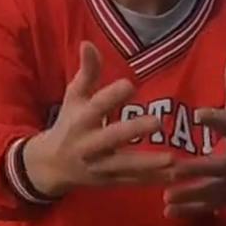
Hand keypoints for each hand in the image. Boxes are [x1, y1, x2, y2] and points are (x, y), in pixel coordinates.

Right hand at [21, 42, 173, 196]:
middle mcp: (89, 144)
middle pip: (110, 137)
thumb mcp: (74, 98)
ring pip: (124, 165)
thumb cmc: (70, 124)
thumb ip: (87, 73)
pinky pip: (133, 182)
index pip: (96, 106)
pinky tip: (175, 177)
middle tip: (157, 122)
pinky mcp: (110, 181)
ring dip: (148, 163)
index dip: (111, 96)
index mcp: (80, 120)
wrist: (50, 166)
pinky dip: (153, 181)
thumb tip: (88, 43)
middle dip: (132, 130)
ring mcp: (99, 166)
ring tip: (173, 159)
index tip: (130, 84)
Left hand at [163, 47, 225, 217]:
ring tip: (167, 194)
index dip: (217, 120)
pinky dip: (190, 210)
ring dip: (192, 193)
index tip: (198, 115)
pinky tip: (168, 210)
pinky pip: (208, 207)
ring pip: (214, 191)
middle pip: (223, 165)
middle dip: (201, 167)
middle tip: (175, 166)